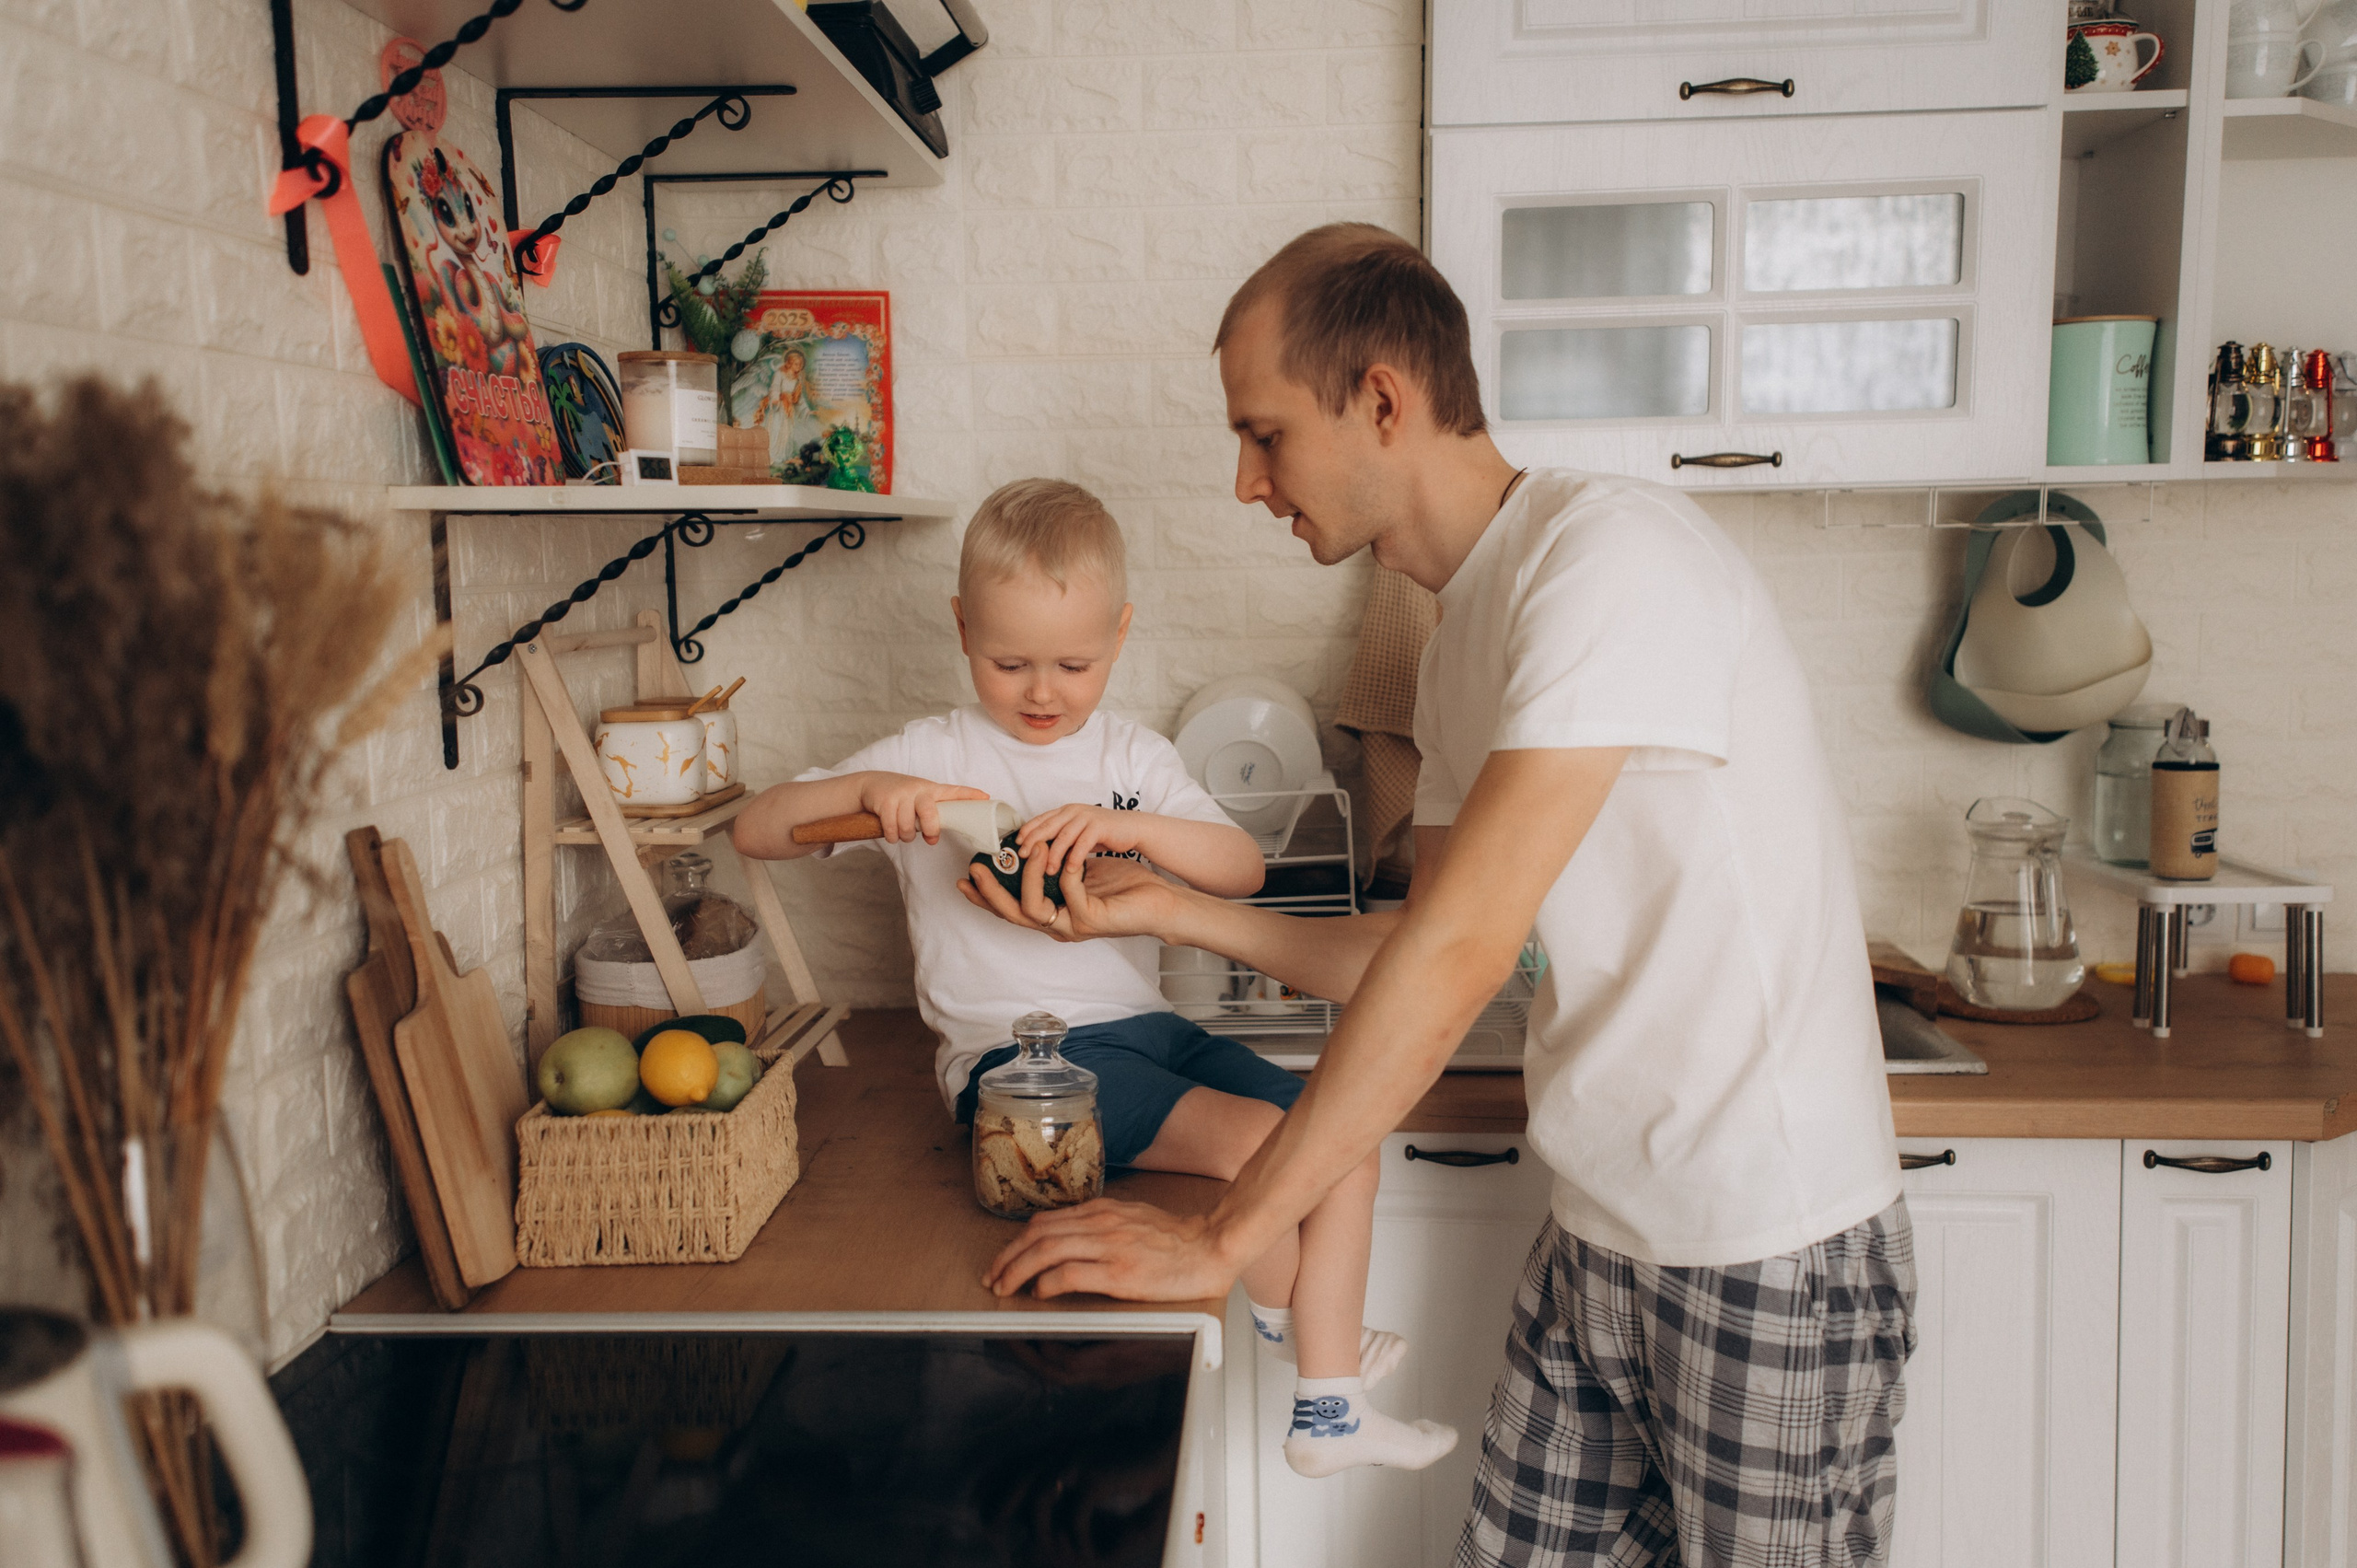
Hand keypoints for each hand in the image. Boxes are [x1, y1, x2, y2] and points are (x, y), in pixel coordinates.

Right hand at [855, 773, 988, 845]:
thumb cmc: (900, 796)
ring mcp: (901, 794)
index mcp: (931, 789)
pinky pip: (892, 828)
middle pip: (930, 814)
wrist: (870, 784)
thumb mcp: (918, 799)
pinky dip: (892, 836)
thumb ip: (930, 815)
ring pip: (908, 826)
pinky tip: (892, 833)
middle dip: (930, 830)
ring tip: (903, 833)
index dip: (970, 795)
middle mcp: (918, 789)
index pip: (954, 791)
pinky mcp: (885, 801)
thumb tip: (933, 838)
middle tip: (930, 838)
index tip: (985, 798)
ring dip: (905, 836)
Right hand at [957, 854, 1179, 941]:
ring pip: (1032, 909)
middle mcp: (1058, 925)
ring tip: (1030, 851)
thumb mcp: (1081, 870)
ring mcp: (1073, 927)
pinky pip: (1068, 895)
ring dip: (1026, 877)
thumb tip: (1034, 842)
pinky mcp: (1091, 921)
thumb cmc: (1124, 886)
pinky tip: (1066, 857)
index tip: (965, 877)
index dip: (984, 896)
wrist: (1160, 902)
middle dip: (989, 892)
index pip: (1009, 909)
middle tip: (976, 868)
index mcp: (1053, 914)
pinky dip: (1063, 872)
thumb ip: (1057, 864)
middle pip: (1010, 915)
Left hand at [984, 1197, 1238, 1300]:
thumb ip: (1101, 1225)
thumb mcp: (1132, 1219)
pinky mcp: (1120, 1271)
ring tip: (1005, 1287)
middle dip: (1007, 1257)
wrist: (1211, 1247)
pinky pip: (1070, 1274)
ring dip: (1018, 1271)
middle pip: (1037, 1235)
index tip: (1004, 1260)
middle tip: (993, 1278)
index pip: (1045, 1222)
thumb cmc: (1177, 1238)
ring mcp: (1109, 1246)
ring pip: (1046, 1251)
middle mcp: (1100, 1223)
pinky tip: (1039, 1294)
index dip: (1017, 1242)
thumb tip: (1069, 1241)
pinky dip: (1047, 1284)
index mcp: (1101, 1210)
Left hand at [1016, 803, 1142, 877]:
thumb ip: (1060, 838)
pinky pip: (1083, 843)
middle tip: (1023, 858)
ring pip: (1063, 836)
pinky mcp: (1100, 826)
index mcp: (1065, 812)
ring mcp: (1086, 817)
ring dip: (1054, 854)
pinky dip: (1075, 857)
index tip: (1016, 846)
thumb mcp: (1077, 834)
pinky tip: (1070, 870)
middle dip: (1033, 843)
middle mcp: (1073, 811)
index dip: (1027, 832)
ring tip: (1048, 871)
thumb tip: (1037, 854)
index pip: (1040, 820)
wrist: (1132, 828)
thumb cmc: (1103, 833)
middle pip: (1047, 826)